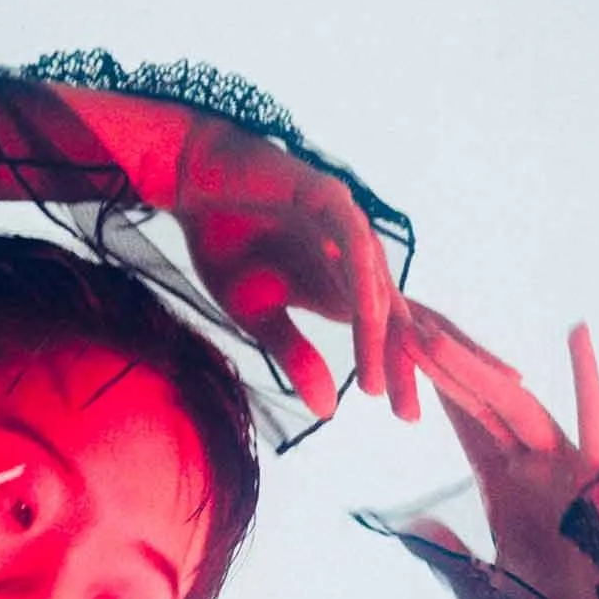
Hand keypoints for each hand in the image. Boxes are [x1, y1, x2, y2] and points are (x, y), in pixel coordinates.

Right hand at [173, 115, 411, 419]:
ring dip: (379, 334)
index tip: (404, 417)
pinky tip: (365, 316)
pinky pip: (353, 242)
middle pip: (392, 314)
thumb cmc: (223, 243)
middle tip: (406, 412)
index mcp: (341, 283)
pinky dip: (361, 280)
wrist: (191, 182)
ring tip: (376, 380)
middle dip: (400, 363)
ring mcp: (346, 224)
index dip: (396, 370)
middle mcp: (354, 255)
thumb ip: (295, 356)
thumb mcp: (257, 315)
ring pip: (375, 285)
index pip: (382, 331)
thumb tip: (329, 411)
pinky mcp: (329, 197)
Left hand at [393, 310, 598, 598]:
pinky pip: (597, 424)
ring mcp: (570, 473)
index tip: (404, 348)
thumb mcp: (486, 596)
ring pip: (517, 405)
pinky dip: (588, 381)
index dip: (436, 385)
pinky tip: (576, 335)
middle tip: (402, 319)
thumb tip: (415, 525)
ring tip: (437, 335)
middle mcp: (537, 471)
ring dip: (478, 369)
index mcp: (507, 491)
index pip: (466, 424)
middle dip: (444, 364)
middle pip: (483, 402)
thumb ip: (451, 559)